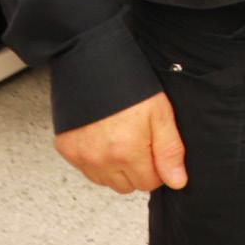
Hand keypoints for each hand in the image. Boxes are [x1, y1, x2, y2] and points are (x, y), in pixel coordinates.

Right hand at [54, 91, 187, 194]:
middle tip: (137, 137)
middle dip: (137, 168)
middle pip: (128, 186)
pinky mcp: (67, 150)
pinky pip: (87, 170)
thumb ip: (169, 150)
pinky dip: (96, 159)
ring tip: (119, 135)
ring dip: (116, 167)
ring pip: (107, 181)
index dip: (156, 164)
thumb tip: (178, 182)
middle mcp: (101, 159)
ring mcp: (82, 156)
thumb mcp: (159, 111)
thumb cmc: (128, 80)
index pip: (149, 183)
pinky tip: (102, 135)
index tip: (153, 145)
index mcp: (126, 151)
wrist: (90, 59)